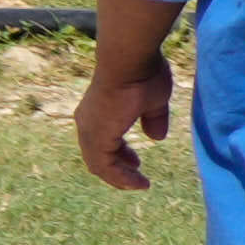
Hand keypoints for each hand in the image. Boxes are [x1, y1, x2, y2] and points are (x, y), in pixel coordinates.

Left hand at [72, 47, 171, 192]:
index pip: (103, 142)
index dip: (120, 155)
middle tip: (134, 175)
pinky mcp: (96, 136)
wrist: (129, 60)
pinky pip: (103, 165)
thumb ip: (153, 119)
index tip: (136, 163)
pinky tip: (136, 182)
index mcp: (99, 113)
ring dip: (118, 177)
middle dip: (117, 168)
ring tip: (138, 184)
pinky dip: (118, 176)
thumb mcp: (154, 100)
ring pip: (98, 163)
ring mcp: (90, 130)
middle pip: (97, 156)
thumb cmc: (142, 73)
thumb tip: (156, 137)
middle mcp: (88, 123)